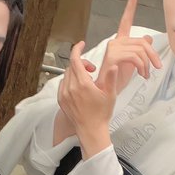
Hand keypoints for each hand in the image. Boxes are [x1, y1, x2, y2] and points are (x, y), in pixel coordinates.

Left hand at [57, 42, 115, 157]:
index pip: (75, 60)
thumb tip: (113, 65)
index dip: (77, 49)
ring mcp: (64, 94)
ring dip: (76, 72)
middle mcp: (71, 88)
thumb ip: (111, 78)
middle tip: (91, 69)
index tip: (81, 44)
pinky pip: (63, 84)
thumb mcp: (110, 94)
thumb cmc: (101, 114)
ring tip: (87, 80)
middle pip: (72, 66)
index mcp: (83, 84)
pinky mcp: (61, 100)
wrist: (91, 130)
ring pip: (67, 75)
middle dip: (81, 63)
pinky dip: (70, 81)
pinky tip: (79, 88)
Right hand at [96, 0, 163, 97]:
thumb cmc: (116, 80)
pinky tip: (141, 75)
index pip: (126, 21)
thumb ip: (140, 50)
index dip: (130, 7)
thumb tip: (148, 38)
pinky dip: (142, 67)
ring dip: (147, 64)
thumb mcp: (132, 64)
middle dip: (153, 55)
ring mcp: (113, 48)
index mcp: (120, 42)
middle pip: (142, 41)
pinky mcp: (113, 56)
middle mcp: (115, 42)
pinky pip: (135, 57)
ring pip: (140, 49)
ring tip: (145, 74)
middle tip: (156, 67)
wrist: (105, 92)